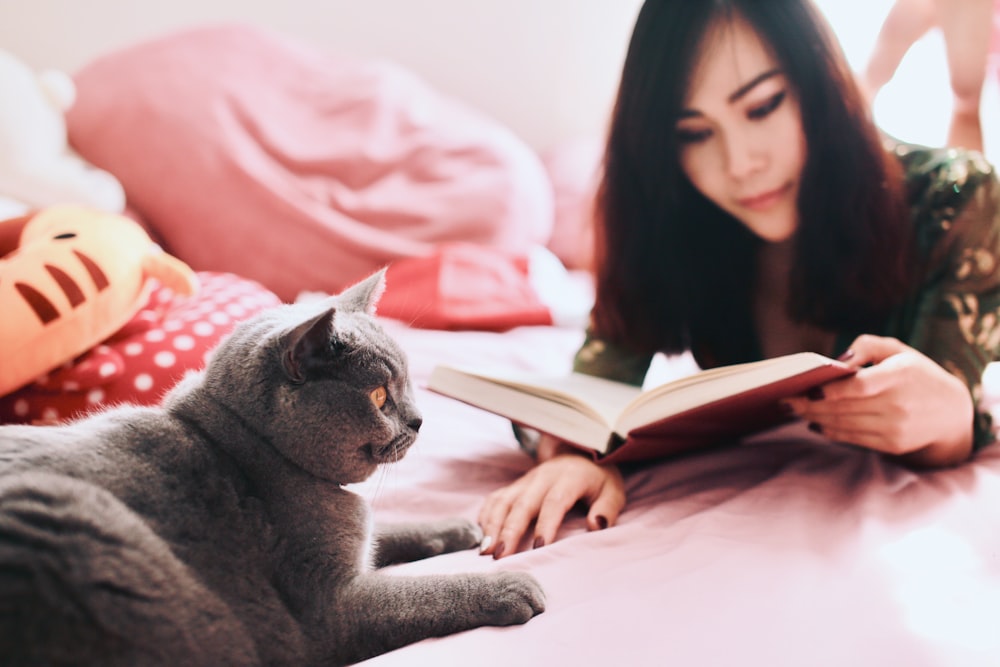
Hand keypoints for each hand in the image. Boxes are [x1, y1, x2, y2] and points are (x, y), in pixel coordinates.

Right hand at [478, 434, 624, 557]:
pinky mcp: (515, 486)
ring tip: (484, 550)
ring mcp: (525, 481)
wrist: (579, 452)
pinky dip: (486, 515)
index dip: (546, 524)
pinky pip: (495, 499)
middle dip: (509, 530)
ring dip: (492, 525)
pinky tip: (481, 535)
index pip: (554, 502)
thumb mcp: (613, 491)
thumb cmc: (597, 479)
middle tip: (499, 555)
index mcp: (568, 478)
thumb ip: (607, 508)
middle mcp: (542, 478)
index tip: (538, 547)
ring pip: (504, 501)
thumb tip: (595, 525)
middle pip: (522, 504)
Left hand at [782, 334, 973, 465]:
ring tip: (792, 409)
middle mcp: (898, 404)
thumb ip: (866, 346)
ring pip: (843, 424)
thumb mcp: (898, 350)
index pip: (860, 386)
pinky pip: (852, 438)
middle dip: (808, 405)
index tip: (806, 388)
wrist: (950, 413)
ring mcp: (895, 427)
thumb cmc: (914, 374)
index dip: (831, 389)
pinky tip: (814, 423)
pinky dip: (829, 431)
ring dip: (813, 418)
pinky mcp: (891, 444)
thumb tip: (837, 361)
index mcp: (900, 375)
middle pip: (844, 407)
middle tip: (783, 399)